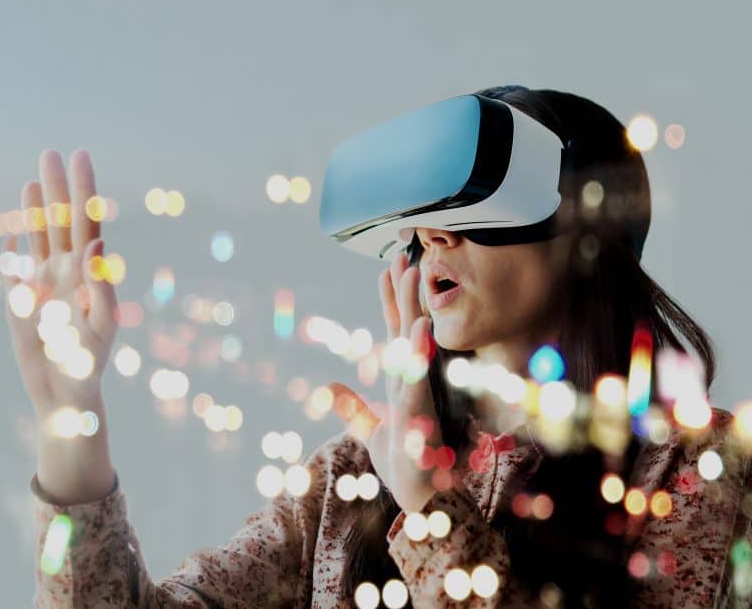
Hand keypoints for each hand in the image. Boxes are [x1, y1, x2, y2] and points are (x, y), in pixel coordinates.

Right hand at [0, 150, 118, 413]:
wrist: (64, 393)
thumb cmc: (90, 362)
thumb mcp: (102, 323)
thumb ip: (101, 284)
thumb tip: (97, 243)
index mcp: (90, 272)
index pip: (87, 222)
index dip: (84, 190)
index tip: (80, 156)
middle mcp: (68, 272)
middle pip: (62, 221)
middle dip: (57, 188)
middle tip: (50, 153)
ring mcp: (45, 284)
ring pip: (39, 238)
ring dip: (35, 210)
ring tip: (32, 179)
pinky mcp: (23, 301)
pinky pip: (16, 269)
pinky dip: (14, 249)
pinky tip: (14, 230)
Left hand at [329, 251, 439, 513]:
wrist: (423, 501)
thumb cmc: (405, 464)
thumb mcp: (370, 430)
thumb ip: (352, 408)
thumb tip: (329, 387)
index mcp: (404, 381)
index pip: (397, 331)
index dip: (392, 299)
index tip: (389, 267)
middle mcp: (416, 381)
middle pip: (409, 326)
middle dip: (406, 289)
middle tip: (405, 251)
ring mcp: (421, 394)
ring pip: (416, 343)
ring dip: (414, 305)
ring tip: (413, 271)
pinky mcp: (421, 414)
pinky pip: (418, 377)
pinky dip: (419, 351)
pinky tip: (420, 324)